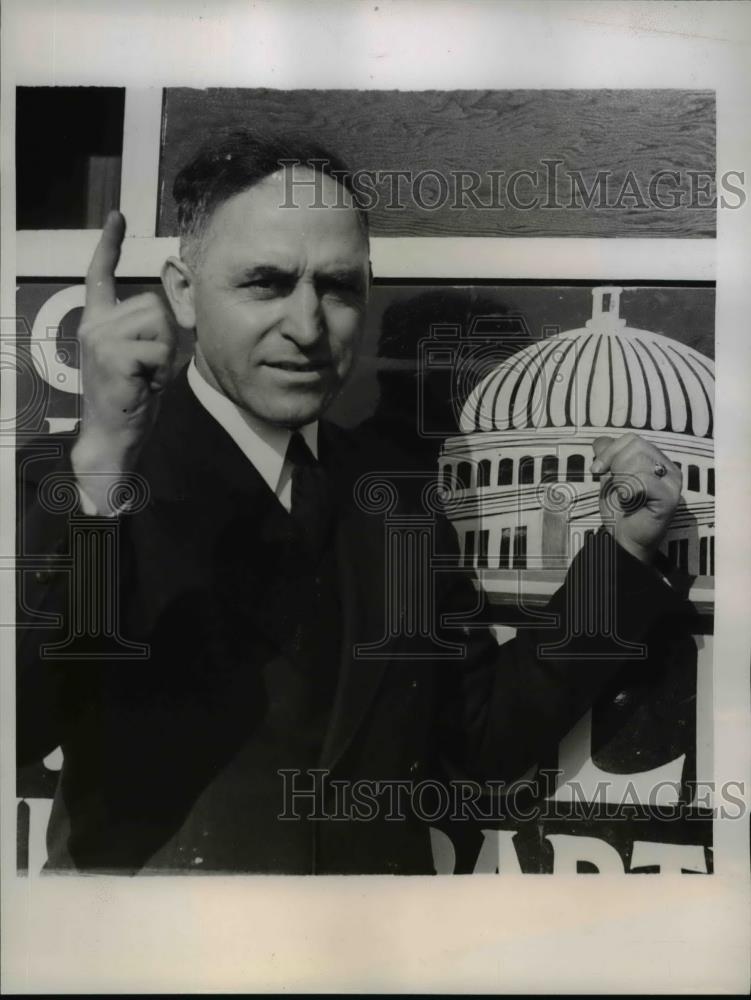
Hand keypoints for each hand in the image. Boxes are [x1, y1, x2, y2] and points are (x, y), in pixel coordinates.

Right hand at [71, 211, 175, 511]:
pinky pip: (160, 349)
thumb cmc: (132, 398)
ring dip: (164, 354)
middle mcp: (94, 325)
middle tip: (148, 369)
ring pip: (160, 325)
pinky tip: (144, 385)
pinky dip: (161, 371)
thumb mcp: (140, 356)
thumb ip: (147, 329)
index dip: (109, 244)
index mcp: (98, 322)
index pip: (101, 275)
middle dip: (164, 338)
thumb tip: (167, 306)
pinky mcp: (114, 354)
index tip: (116, 216)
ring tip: (145, 377)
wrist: (114, 435)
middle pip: (154, 305)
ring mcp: (100, 338)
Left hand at [592, 433, 681, 564]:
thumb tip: (600, 440)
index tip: (596, 470)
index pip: (631, 439)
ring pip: (638, 460)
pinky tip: (629, 501)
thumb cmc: (619, 510)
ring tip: (625, 496)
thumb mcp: (609, 478)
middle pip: (636, 446)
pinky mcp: (670, 498)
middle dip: (615, 465)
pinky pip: (643, 480)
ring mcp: (672, 482)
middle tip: (614, 486)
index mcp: (656, 460)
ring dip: (621, 480)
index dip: (609, 451)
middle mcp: (668, 468)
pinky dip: (628, 490)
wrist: (624, 539)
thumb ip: (608, 456)